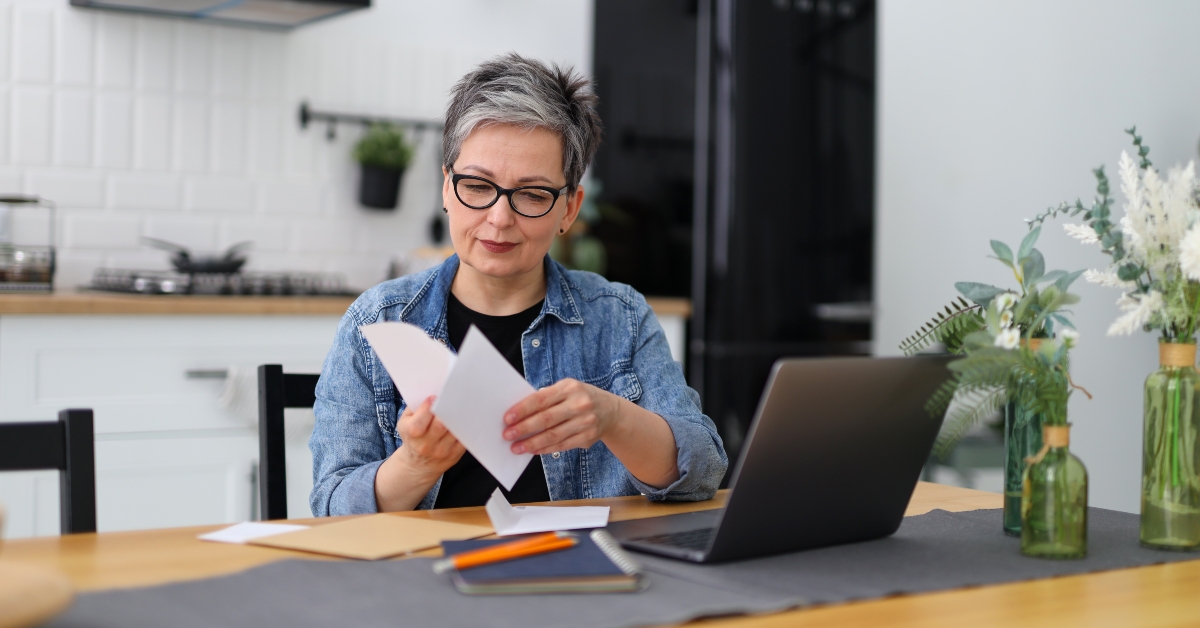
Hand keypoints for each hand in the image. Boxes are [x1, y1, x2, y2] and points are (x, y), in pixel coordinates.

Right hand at [395, 396, 465, 477]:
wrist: (418, 464)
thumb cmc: (412, 436)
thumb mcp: (405, 422)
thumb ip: (415, 408)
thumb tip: (432, 392)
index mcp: (412, 434)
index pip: (419, 422)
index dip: (427, 408)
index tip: (434, 397)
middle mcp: (426, 445)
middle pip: (441, 425)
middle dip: (448, 409)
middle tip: (454, 395)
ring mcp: (442, 451)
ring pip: (455, 430)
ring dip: (460, 416)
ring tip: (464, 402)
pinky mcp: (455, 454)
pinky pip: (463, 438)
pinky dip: (466, 426)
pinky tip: (468, 416)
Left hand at [502, 379, 622, 454]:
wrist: (610, 411)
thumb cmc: (579, 398)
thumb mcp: (566, 390)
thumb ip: (546, 398)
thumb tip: (519, 414)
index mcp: (570, 388)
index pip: (542, 399)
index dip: (523, 409)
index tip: (507, 418)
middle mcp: (579, 404)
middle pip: (547, 419)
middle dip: (524, 428)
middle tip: (508, 435)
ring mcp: (585, 422)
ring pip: (553, 435)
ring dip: (532, 443)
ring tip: (516, 447)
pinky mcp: (587, 437)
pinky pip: (562, 445)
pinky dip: (545, 449)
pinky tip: (533, 450)